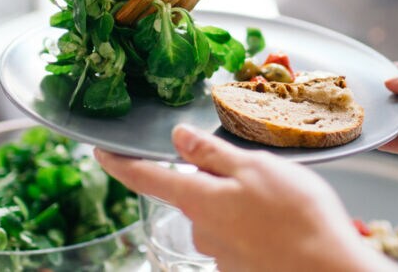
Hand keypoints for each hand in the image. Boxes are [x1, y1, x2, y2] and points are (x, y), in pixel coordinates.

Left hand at [95, 125, 397, 271]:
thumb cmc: (298, 218)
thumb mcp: (255, 168)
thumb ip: (212, 154)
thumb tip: (178, 137)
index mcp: (198, 201)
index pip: (145, 178)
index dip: (119, 163)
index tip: (99, 152)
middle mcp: (202, 232)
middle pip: (194, 196)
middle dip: (216, 182)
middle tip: (256, 171)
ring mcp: (222, 256)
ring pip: (222, 218)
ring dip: (243, 206)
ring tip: (284, 200)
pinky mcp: (243, 269)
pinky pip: (243, 239)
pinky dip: (259, 228)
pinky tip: (286, 224)